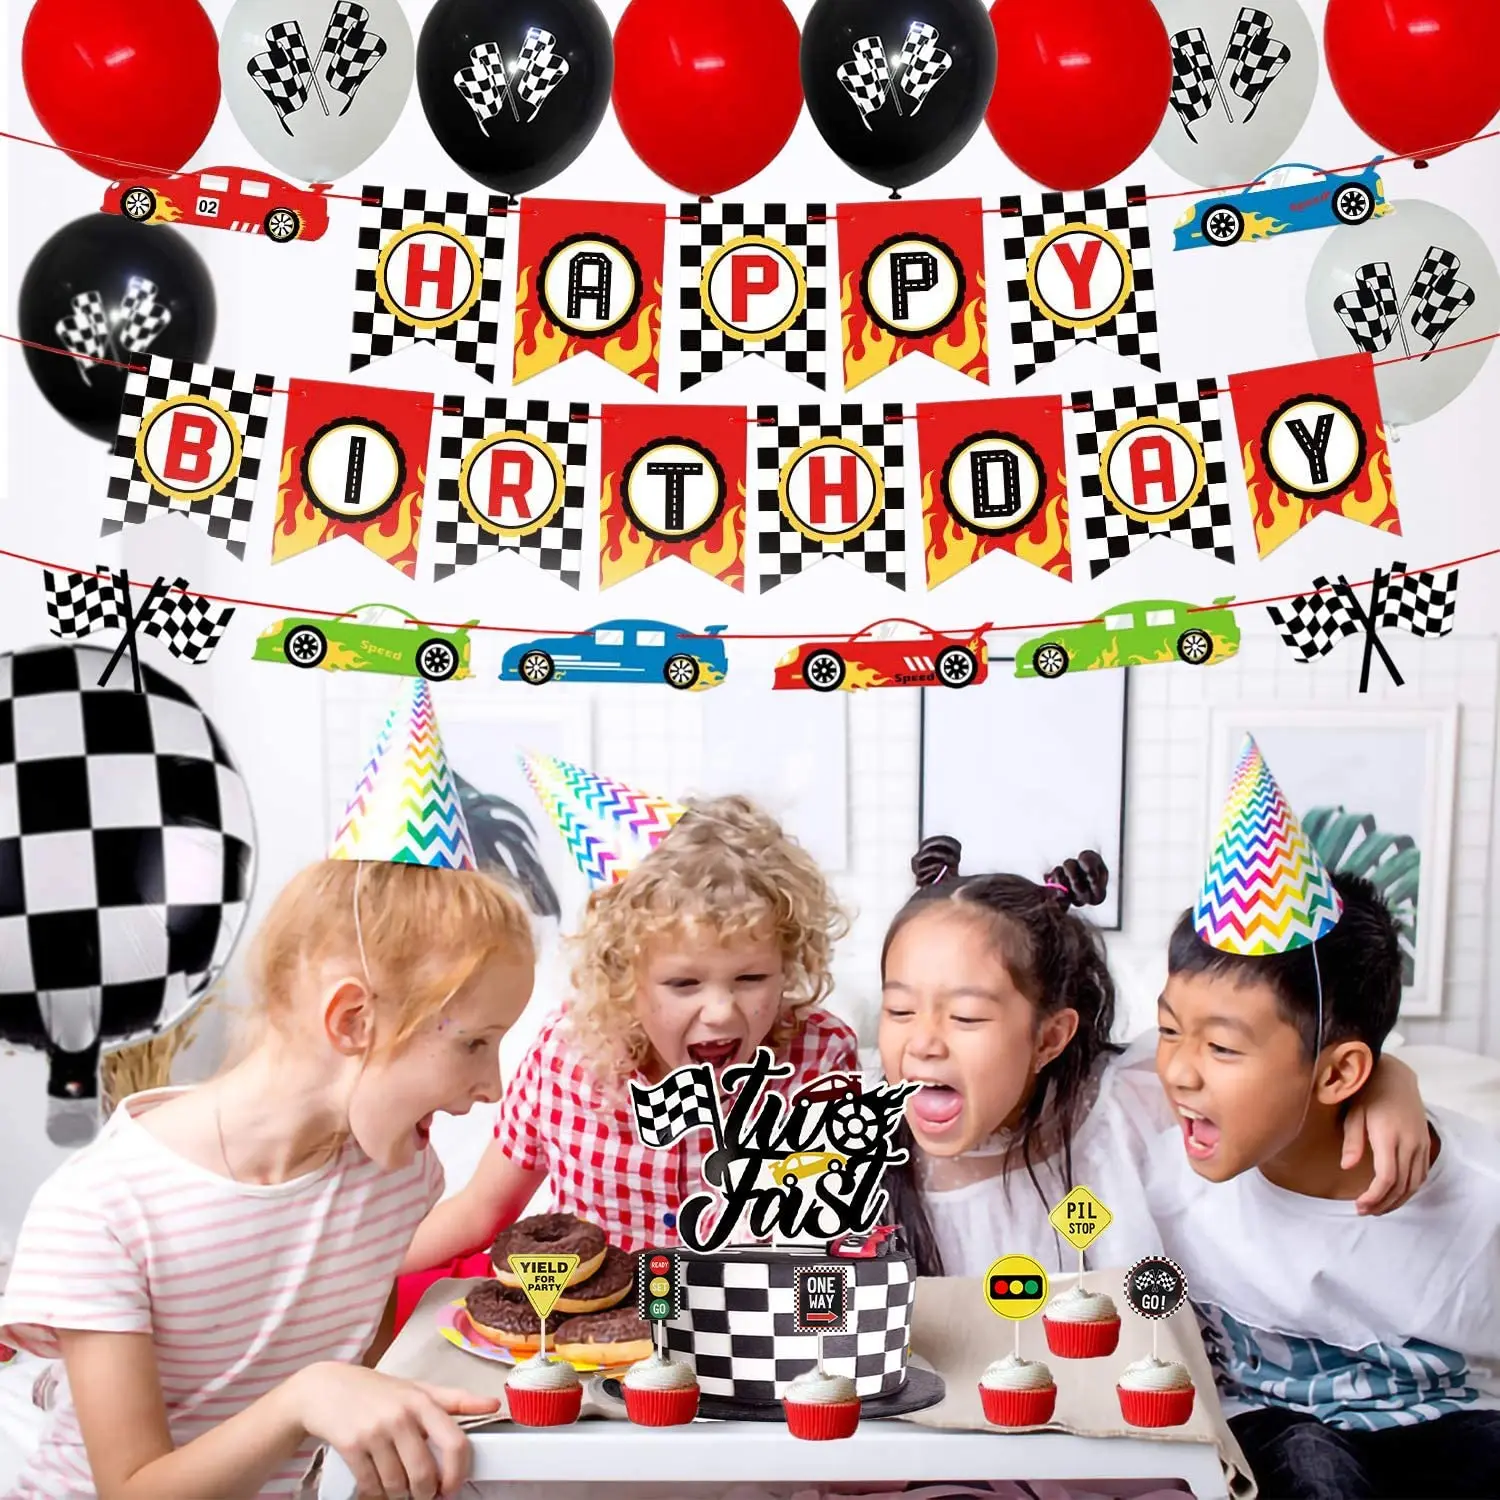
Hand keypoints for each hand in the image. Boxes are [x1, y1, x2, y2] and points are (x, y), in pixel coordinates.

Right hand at [292, 1362, 498, 1499]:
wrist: (325, 1388)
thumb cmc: (377, 1391)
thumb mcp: (416, 1389)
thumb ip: (454, 1400)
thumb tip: (492, 1404)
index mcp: (423, 1401)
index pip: (454, 1442)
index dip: (458, 1473)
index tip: (452, 1488)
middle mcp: (401, 1416)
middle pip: (424, 1474)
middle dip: (425, 1493)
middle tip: (423, 1494)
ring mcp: (375, 1432)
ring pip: (397, 1485)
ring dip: (399, 1496)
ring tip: (399, 1488)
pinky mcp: (351, 1447)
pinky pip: (371, 1487)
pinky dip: (376, 1496)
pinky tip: (378, 1489)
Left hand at [1343, 1056, 1431, 1215]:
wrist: (1396, 1076)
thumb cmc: (1368, 1092)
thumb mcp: (1354, 1112)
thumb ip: (1352, 1140)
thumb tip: (1346, 1166)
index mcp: (1389, 1136)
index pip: (1387, 1177)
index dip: (1374, 1196)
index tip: (1359, 1205)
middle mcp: (1409, 1143)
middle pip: (1401, 1185)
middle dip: (1383, 1203)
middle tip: (1364, 1212)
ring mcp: (1420, 1144)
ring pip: (1415, 1183)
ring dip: (1398, 1200)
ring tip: (1378, 1208)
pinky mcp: (1425, 1144)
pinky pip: (1421, 1174)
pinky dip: (1410, 1189)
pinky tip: (1396, 1194)